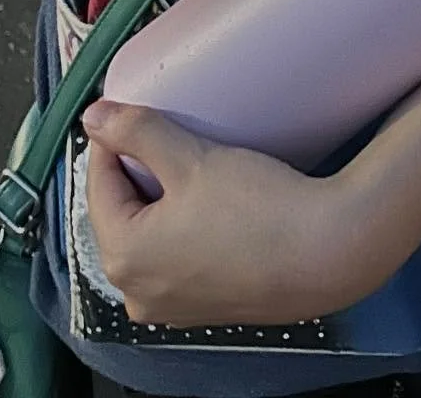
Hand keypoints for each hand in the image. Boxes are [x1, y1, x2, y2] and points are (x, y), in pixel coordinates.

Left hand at [82, 101, 358, 326]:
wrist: (327, 254)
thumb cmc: (258, 208)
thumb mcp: (193, 159)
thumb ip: (138, 133)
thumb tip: (94, 116)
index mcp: (122, 257)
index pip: (99, 184)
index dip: (114, 141)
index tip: (135, 110)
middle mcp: (137, 293)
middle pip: (123, 214)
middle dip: (140, 173)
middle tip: (172, 135)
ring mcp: (171, 308)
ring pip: (151, 237)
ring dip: (163, 201)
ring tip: (195, 166)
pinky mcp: (205, 309)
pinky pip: (178, 259)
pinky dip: (185, 230)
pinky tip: (214, 207)